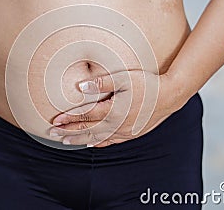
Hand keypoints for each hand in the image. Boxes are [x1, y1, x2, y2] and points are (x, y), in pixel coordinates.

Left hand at [49, 70, 186, 146]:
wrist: (170, 96)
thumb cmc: (147, 84)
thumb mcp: (124, 78)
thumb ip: (101, 84)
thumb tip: (80, 87)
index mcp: (113, 111)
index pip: (85, 116)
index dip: (69, 118)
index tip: (55, 120)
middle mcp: (116, 124)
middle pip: (88, 130)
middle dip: (69, 133)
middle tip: (53, 134)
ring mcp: (124, 131)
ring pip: (98, 138)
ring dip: (81, 140)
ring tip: (66, 142)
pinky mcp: (132, 133)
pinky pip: (112, 141)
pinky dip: (99, 143)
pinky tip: (93, 144)